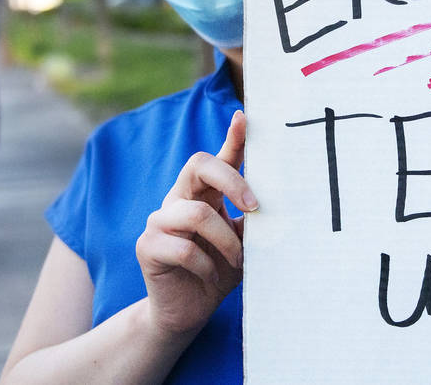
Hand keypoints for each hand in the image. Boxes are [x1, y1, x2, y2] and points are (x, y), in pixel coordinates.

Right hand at [135, 111, 256, 337]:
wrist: (187, 312)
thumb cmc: (217, 271)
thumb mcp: (240, 242)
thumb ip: (249, 220)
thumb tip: (282, 203)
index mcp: (201, 194)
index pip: (216, 159)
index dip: (231, 138)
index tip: (245, 118)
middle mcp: (177, 199)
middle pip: (198, 166)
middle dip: (232, 181)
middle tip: (256, 207)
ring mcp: (159, 221)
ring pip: (197, 214)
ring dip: (226, 240)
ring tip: (239, 258)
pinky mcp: (148, 246)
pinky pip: (183, 248)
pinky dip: (206, 265)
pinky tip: (211, 277)